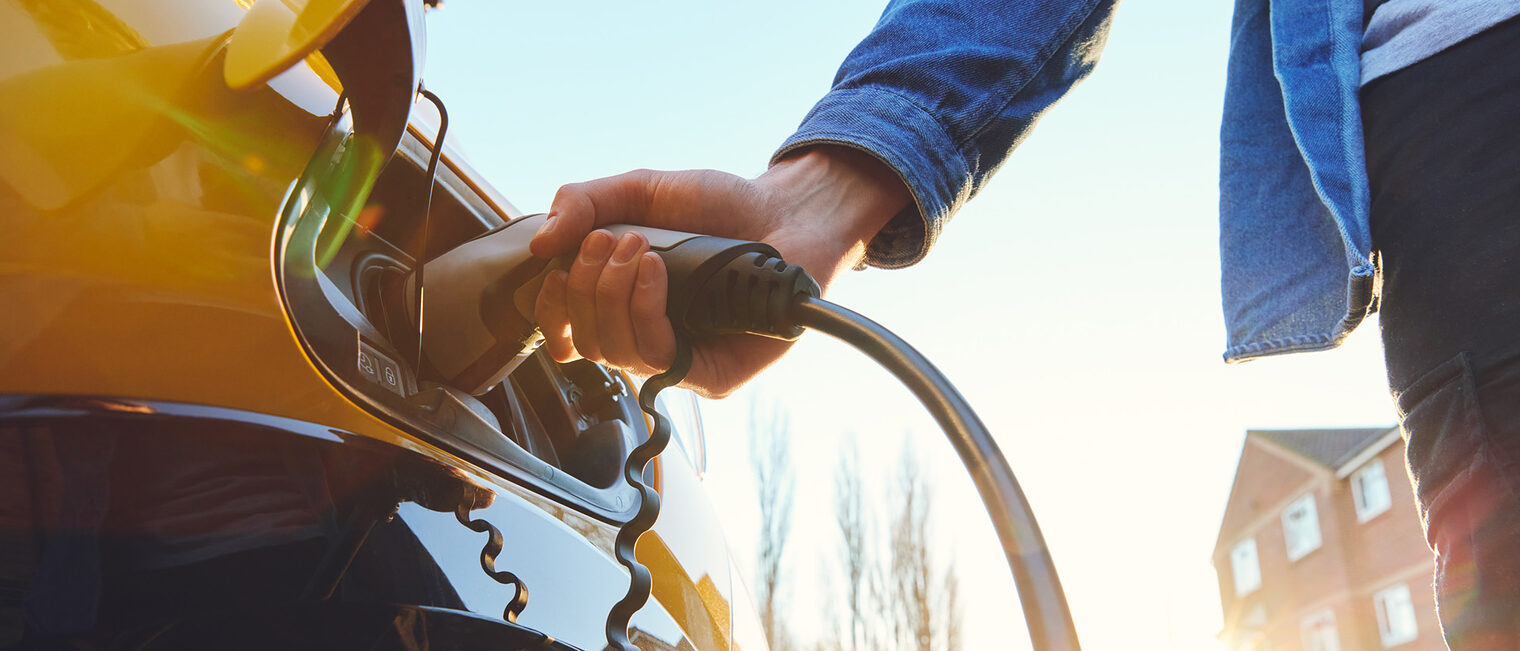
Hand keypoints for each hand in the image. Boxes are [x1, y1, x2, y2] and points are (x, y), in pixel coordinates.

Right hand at [530, 146, 908, 397]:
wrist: (785, 210)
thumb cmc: (718, 205)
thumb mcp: (640, 190)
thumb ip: (584, 202)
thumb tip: (539, 245)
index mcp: (620, 305)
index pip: (565, 333)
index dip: (549, 310)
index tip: (555, 270)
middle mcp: (645, 338)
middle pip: (583, 342)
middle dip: (585, 286)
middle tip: (611, 240)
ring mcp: (679, 359)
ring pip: (614, 353)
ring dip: (612, 294)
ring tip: (639, 249)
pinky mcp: (711, 375)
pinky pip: (658, 359)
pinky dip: (644, 310)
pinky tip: (656, 271)